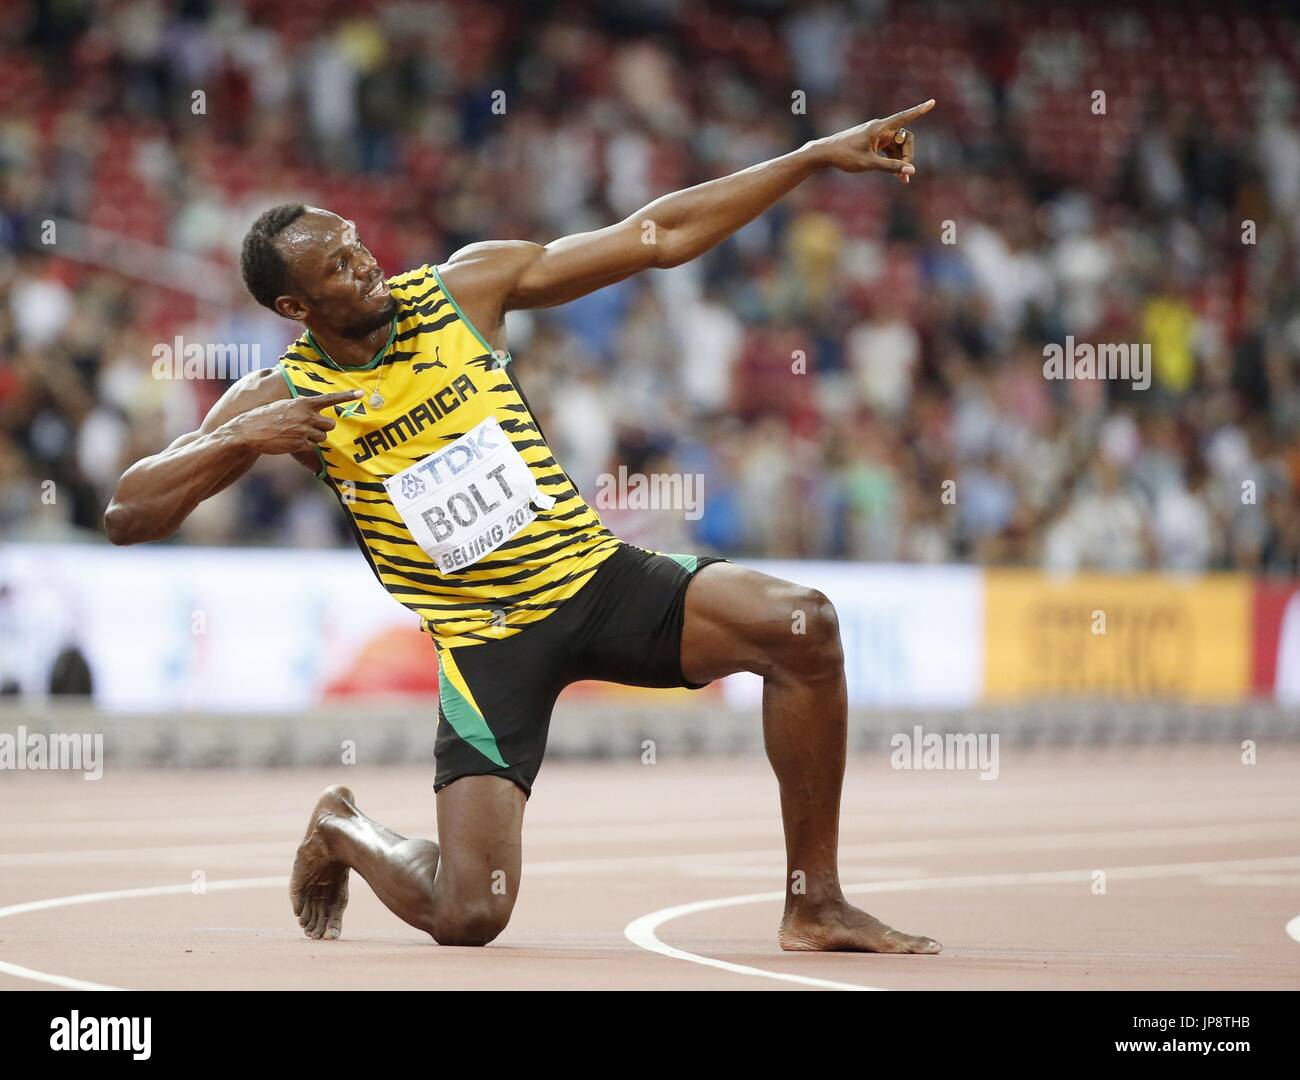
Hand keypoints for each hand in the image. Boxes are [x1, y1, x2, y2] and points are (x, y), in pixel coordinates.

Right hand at [224, 389, 362, 454]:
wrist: (249, 432)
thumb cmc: (263, 417)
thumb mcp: (283, 405)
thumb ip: (299, 408)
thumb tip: (311, 411)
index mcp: (302, 403)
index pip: (329, 399)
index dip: (346, 397)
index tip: (360, 394)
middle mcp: (306, 416)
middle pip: (330, 424)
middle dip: (323, 427)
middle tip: (310, 427)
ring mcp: (304, 431)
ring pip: (322, 437)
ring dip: (314, 437)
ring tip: (296, 434)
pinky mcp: (300, 444)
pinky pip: (312, 447)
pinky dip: (305, 446)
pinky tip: (291, 442)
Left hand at [812, 99, 934, 182]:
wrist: (826, 154)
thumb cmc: (845, 156)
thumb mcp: (869, 164)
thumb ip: (891, 167)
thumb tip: (911, 171)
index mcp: (879, 128)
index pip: (904, 117)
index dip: (919, 111)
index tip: (932, 102)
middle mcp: (880, 128)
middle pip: (904, 138)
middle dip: (908, 155)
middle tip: (905, 174)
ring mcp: (877, 135)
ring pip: (897, 146)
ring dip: (901, 161)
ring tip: (902, 181)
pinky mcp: (873, 142)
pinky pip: (889, 150)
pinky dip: (893, 161)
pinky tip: (896, 176)